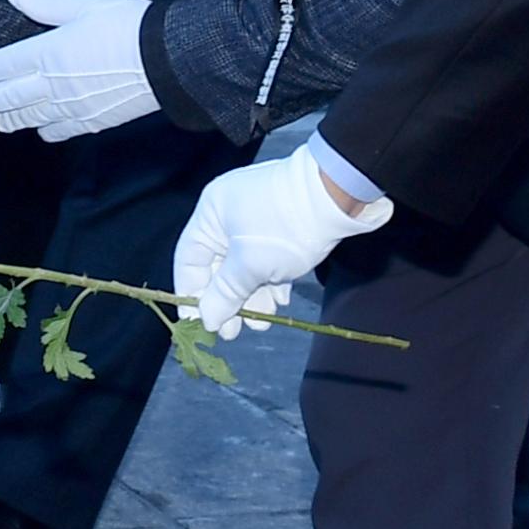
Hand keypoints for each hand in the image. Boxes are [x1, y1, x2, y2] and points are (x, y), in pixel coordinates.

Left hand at [0, 0, 157, 142]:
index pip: (3, 65)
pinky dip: (46, 130)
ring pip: (31, 117)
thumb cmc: (127, 24)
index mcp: (47, 53)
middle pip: (9, 96)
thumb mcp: (86, 3)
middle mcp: (53, 85)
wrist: (166, 59)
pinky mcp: (92, 120)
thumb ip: (48, 5)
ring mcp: (72, 107)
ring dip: (9, 118)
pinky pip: (61, 130)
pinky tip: (41, 130)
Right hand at [173, 143, 387, 337]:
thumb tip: (207, 319)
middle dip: (229, 301)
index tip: (200, 325)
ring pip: (246, 265)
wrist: (339, 196)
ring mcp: (258, 217)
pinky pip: (267, 257)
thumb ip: (224, 294)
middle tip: (235, 332)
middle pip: (219, 265)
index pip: (189, 259)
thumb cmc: (285, 228)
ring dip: (253, 295)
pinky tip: (280, 300)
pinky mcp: (282, 224)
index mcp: (211, 213)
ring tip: (265, 320)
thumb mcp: (250, 265)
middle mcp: (229, 213)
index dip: (192, 294)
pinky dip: (271, 280)